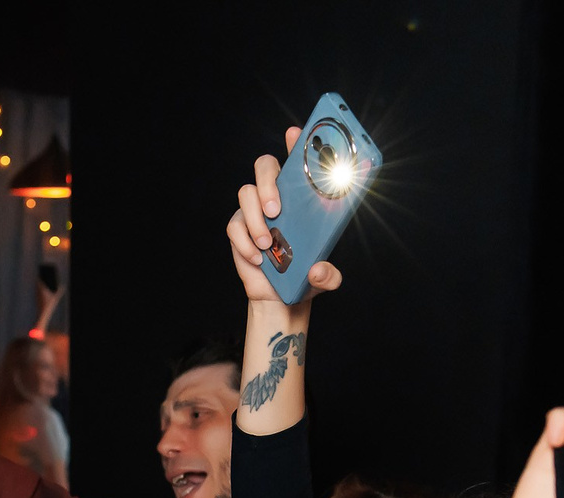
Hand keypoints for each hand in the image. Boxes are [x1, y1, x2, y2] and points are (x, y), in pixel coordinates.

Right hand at [226, 127, 342, 306]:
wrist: (279, 298)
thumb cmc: (304, 275)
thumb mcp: (325, 277)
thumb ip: (328, 275)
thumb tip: (318, 270)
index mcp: (301, 197)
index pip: (296, 161)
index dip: (295, 143)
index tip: (294, 133)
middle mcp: (276, 196)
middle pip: (264, 166)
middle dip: (268, 182)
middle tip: (276, 209)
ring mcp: (254, 210)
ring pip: (246, 193)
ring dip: (255, 218)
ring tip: (268, 244)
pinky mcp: (239, 228)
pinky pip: (234, 225)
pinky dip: (245, 242)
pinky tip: (258, 258)